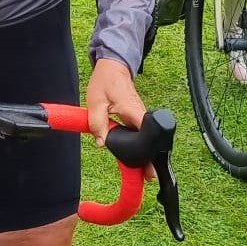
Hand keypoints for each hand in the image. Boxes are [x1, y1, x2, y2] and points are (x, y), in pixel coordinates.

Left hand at [86, 58, 153, 180]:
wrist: (113, 67)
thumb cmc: (105, 82)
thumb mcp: (95, 102)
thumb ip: (97, 122)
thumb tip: (102, 143)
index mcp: (134, 112)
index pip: (148, 136)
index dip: (149, 154)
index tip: (149, 170)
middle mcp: (142, 116)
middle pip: (151, 143)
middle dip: (149, 160)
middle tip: (147, 178)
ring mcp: (141, 118)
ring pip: (147, 140)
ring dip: (145, 155)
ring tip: (145, 174)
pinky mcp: (138, 118)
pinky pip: (142, 135)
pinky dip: (140, 146)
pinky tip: (137, 159)